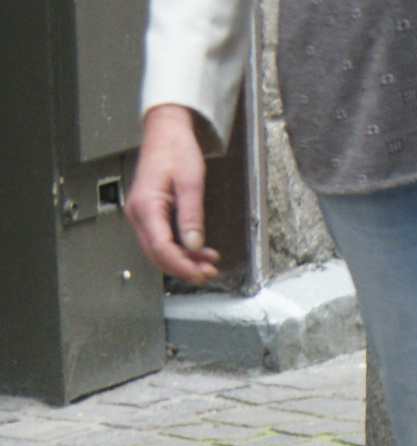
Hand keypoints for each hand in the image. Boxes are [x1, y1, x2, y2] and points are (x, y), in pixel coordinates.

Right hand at [125, 105, 220, 284]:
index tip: (201, 273)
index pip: (161, 247)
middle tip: (208, 272)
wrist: (166, 131)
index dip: (182, 265)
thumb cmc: (175, 148)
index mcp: (146, 204)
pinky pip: (161, 241)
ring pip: (159, 252)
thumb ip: (192, 216)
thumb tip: (194, 245)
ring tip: (207, 264)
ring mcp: (140, 215)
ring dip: (183, 262)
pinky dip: (180, 251)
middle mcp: (138, 212)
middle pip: (158, 255)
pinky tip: (198, 252)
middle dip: (184, 268)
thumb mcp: (190, 182)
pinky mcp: (148, 216)